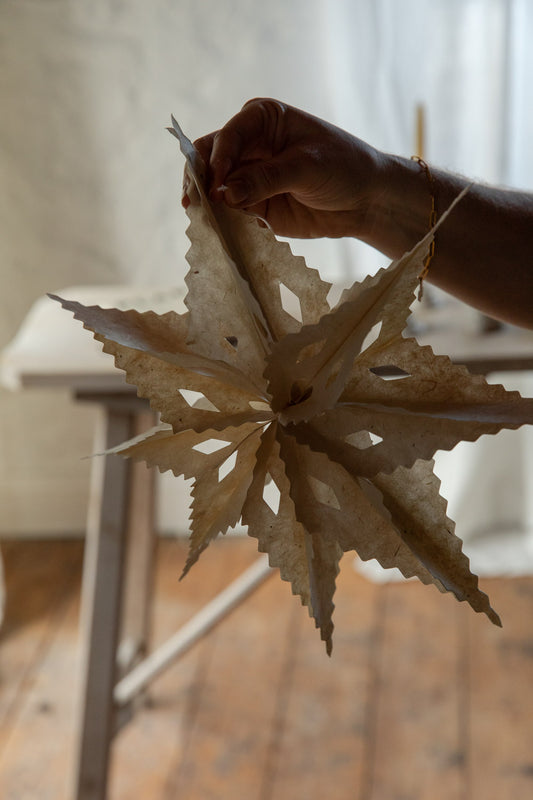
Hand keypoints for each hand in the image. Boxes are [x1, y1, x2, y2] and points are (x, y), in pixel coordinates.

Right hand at [183, 98, 383, 239]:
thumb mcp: (307, 167)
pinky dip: (223, 222)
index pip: (227, 137)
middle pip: (209, 160)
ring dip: (208, 205)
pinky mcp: (253, 207)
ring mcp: (248, 177)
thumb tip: (224, 194)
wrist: (366, 200)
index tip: (216, 185)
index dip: (217, 160)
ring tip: (205, 220)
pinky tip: (220, 231)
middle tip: (196, 203)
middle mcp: (249, 146)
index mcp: (261, 120)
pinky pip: (229, 214)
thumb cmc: (344, 167)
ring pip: (215, 190)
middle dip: (200, 181)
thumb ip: (266, 179)